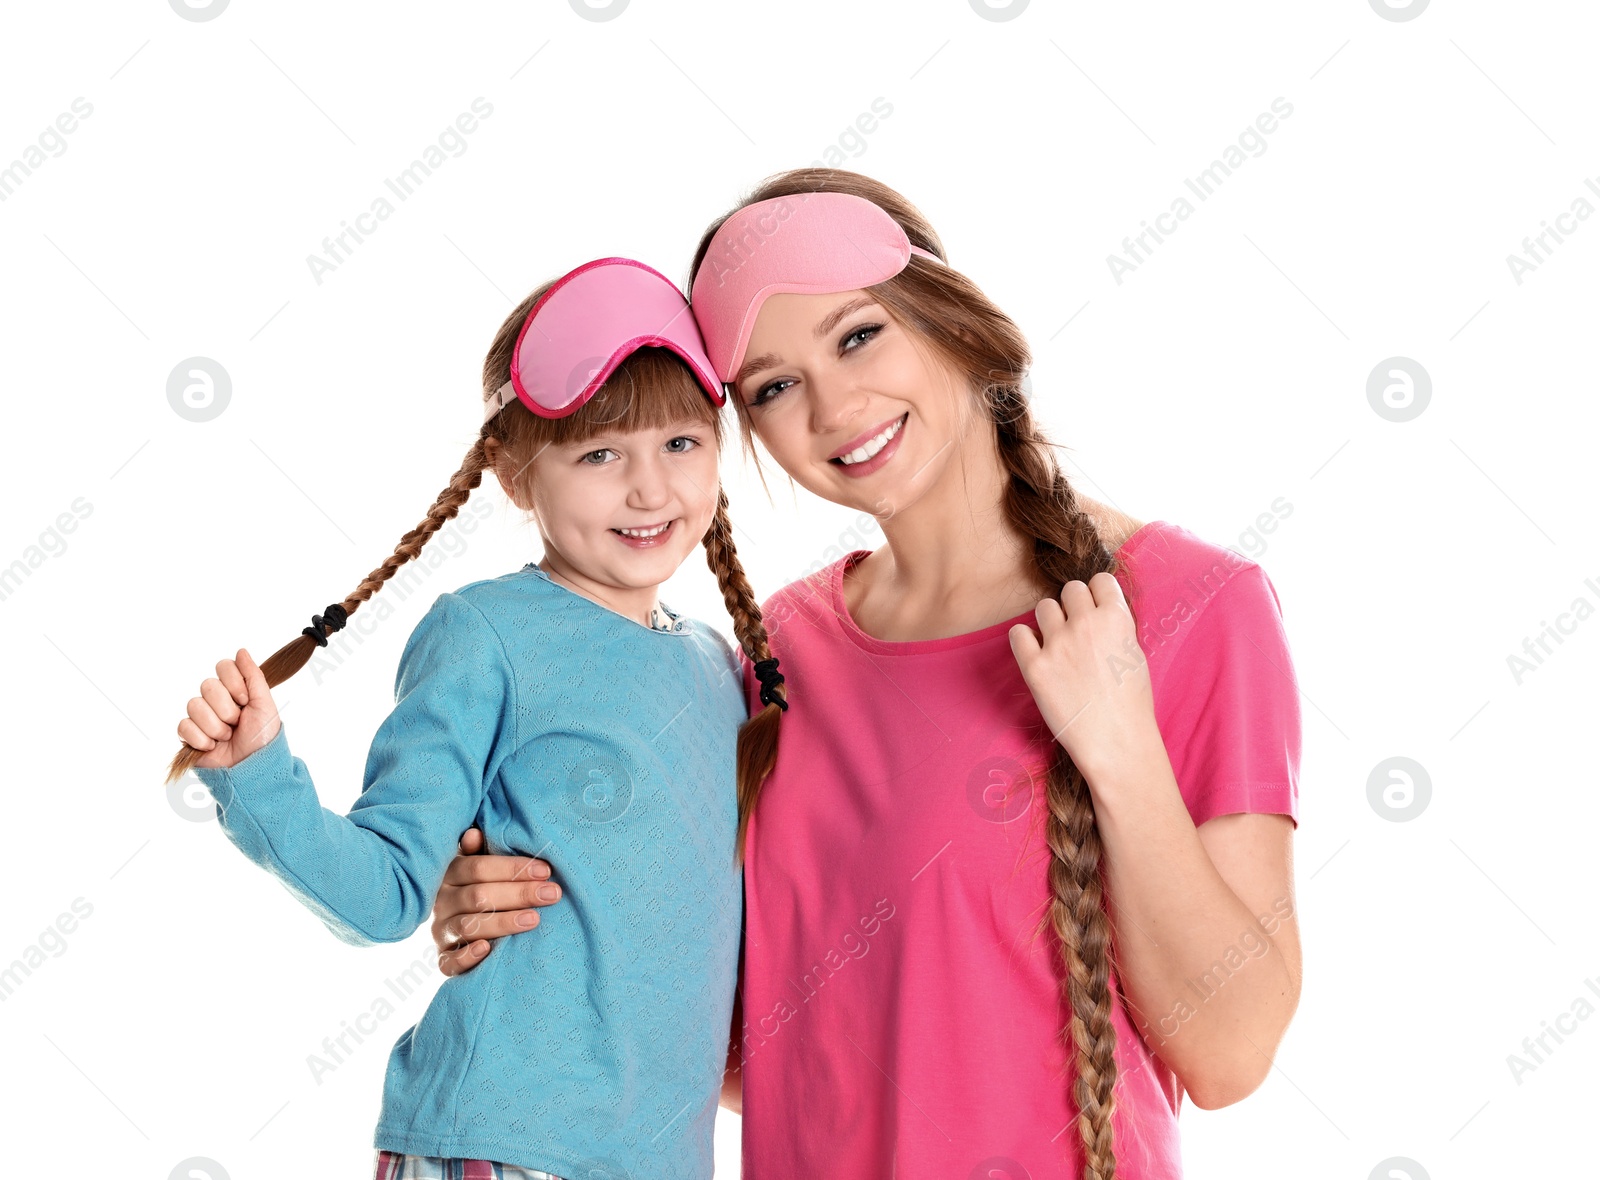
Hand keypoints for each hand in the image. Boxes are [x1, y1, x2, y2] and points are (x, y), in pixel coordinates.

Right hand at [176, 649, 281, 768]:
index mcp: (236, 690)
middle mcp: (217, 700)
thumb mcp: (264, 704)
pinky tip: (212, 746)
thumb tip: (241, 651)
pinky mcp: (189, 735)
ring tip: (227, 737)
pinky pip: (184, 726)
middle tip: (237, 723)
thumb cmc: (262, 737)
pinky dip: (201, 739)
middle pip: (207, 685)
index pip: (223, 667)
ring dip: (215, 726)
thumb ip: (253, 676)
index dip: (233, 683)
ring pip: (194, 705)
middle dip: (226, 708)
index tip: (245, 700)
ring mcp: (201, 717)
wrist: (253, 768)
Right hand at [431, 827, 561, 976]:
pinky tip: (488, 949)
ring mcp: (441, 932)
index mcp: (450, 874)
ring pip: (468, 926)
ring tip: (534, 919)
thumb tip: (474, 833)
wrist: (464, 931)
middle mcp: (442, 902)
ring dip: (503, 922)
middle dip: (519, 893)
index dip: (512, 868)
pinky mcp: (443, 960)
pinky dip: (467, 956)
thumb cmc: (484, 889)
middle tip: (552, 894)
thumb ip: (480, 852)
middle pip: (478, 896)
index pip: (478, 868)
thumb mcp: (481, 866)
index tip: (546, 870)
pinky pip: (449, 962)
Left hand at [1008, 572, 1160, 785]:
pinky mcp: (1034, 666)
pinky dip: (1025, 640)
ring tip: (1058, 644)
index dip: (1097, 594)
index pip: (1099, 581)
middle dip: (1073, 606)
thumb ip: (1115, 625)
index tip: (1095, 608)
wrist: (1116, 741)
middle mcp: (1085, 624)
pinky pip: (1018, 633)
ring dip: (1050, 621)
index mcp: (1116, 618)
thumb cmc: (1131, 703)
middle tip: (1076, 629)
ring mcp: (1057, 644)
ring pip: (1044, 607)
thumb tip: (1097, 608)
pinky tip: (1036, 654)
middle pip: (1070, 590)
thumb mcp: (1135, 653)